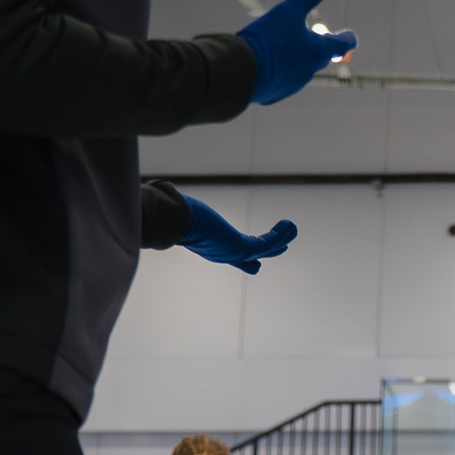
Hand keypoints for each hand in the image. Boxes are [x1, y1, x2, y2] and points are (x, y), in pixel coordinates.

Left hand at [179, 196, 296, 273]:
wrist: (174, 220)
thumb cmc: (173, 215)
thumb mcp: (181, 212)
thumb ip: (178, 205)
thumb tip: (162, 189)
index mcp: (209, 247)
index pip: (233, 256)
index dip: (246, 261)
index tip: (256, 266)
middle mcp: (222, 253)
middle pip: (251, 257)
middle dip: (268, 251)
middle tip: (282, 249)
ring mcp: (233, 253)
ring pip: (264, 248)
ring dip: (280, 239)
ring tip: (292, 229)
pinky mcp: (242, 248)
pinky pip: (267, 243)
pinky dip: (280, 235)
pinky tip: (289, 225)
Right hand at [237, 0, 357, 104]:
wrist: (239, 75)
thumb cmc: (268, 40)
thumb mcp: (289, 10)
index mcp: (317, 53)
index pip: (341, 45)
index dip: (346, 38)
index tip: (350, 35)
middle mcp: (308, 72)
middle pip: (320, 58)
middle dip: (321, 48)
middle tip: (322, 40)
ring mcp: (290, 85)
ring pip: (299, 70)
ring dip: (298, 59)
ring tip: (289, 50)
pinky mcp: (272, 94)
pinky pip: (280, 80)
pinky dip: (278, 70)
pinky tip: (267, 66)